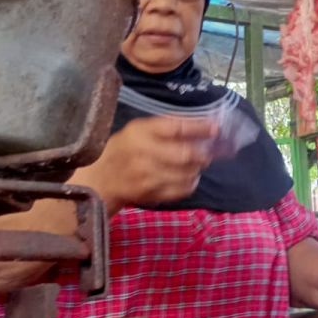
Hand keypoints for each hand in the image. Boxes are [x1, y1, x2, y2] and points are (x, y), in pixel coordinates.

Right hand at [80, 116, 217, 209]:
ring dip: (197, 169)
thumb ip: (164, 127)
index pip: (176, 128)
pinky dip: (191, 183)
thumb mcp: (137, 131)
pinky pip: (181, 189)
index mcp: (139, 132)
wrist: (101, 180)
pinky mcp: (151, 193)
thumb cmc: (123, 150)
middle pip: (185, 154)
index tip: (216, 128)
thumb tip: (200, 124)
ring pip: (186, 173)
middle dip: (202, 153)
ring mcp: (147, 175)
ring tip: (196, 165)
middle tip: (207, 153)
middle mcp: (143, 153)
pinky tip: (188, 178)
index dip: (199, 127)